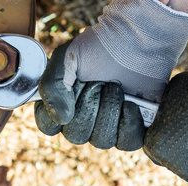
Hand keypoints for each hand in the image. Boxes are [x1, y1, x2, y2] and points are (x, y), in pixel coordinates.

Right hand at [35, 0, 187, 150]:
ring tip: (116, 87)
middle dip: (89, 106)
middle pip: (77, 136)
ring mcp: (107, 126)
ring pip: (102, 141)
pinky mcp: (131, 129)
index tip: (73, 88)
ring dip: (110, 110)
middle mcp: (82, 120)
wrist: (138, 41)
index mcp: (61, 104)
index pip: (49, 126)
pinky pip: (126, 143)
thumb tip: (61, 119)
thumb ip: (53, 86)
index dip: (60, 110)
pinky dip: (129, 123)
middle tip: (98, 82)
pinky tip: (131, 103)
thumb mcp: (67, 57)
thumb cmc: (100, 47)